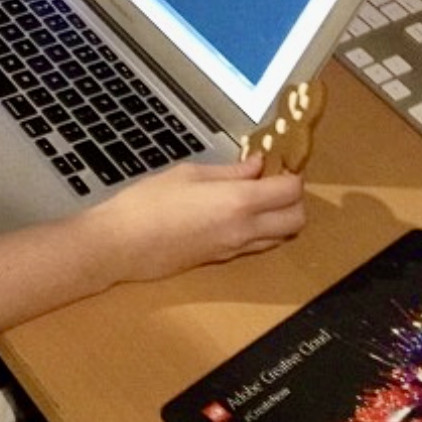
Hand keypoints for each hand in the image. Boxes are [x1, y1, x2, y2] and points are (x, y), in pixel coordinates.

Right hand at [93, 157, 306, 284]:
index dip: (292, 174)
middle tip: (274, 180)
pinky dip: (261, 229)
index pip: (290, 191)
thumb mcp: (187, 173)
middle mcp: (246, 230)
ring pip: (282, 236)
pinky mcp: (224, 259)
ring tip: (256, 196)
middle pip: (297, 219)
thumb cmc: (149, 202)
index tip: (281, 162)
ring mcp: (237, 249)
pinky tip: (237, 213)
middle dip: (294, 199)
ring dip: (280, 217)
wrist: (124, 244)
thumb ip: (228, 171)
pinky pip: (258, 245)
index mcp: (239, 202)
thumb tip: (256, 165)